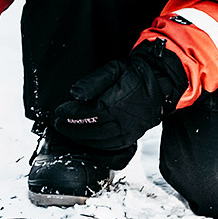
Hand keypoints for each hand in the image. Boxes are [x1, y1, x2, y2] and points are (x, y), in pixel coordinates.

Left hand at [51, 39, 186, 152]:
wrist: (159, 85)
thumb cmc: (133, 75)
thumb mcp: (112, 69)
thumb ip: (92, 82)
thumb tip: (74, 94)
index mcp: (117, 103)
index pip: (88, 114)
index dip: (71, 115)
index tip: (59, 112)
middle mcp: (123, 121)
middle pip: (91, 131)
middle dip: (71, 128)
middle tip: (58, 123)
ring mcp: (128, 133)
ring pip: (99, 142)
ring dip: (80, 138)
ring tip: (68, 131)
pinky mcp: (131, 139)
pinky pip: (110, 148)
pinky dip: (95, 146)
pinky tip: (85, 139)